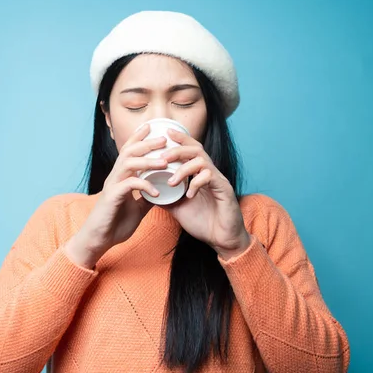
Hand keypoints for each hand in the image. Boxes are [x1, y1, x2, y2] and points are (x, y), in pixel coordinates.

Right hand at [65, 123, 168, 267]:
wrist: (99, 240)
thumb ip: (147, 197)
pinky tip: (156, 192)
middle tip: (164, 139)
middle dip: (146, 143)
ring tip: (164, 162)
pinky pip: (129, 186)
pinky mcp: (112, 198)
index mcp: (120, 177)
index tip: (151, 127)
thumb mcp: (137, 209)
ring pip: (128, 164)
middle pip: (129, 152)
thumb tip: (162, 191)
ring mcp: (112, 186)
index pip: (128, 151)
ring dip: (147, 161)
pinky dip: (144, 186)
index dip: (138, 138)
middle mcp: (115, 177)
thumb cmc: (115, 224)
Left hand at [160, 128, 250, 258]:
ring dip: (184, 169)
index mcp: (200, 174)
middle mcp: (210, 173)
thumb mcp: (178, 207)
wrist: (221, 239)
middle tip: (162, 158)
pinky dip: (196, 184)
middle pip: (196, 149)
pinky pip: (210, 178)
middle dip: (178, 150)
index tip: (165, 133)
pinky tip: (189, 195)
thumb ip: (166, 196)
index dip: (180, 139)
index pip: (190, 150)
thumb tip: (147, 190)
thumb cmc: (203, 222)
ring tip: (171, 181)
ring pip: (202, 161)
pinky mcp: (225, 190)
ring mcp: (218, 180)